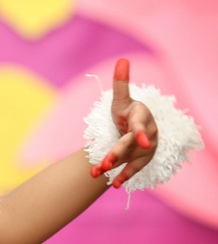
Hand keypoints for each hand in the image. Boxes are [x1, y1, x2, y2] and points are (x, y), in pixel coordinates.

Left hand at [90, 58, 157, 186]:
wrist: (136, 129)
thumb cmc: (127, 112)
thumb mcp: (122, 99)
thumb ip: (121, 82)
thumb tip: (122, 59)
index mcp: (142, 117)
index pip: (139, 126)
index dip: (139, 134)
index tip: (140, 141)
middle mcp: (147, 134)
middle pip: (130, 144)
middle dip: (117, 153)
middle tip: (104, 162)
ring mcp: (146, 149)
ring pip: (128, 158)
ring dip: (113, 166)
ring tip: (96, 172)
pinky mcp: (141, 160)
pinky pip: (133, 170)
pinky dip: (123, 177)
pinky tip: (112, 185)